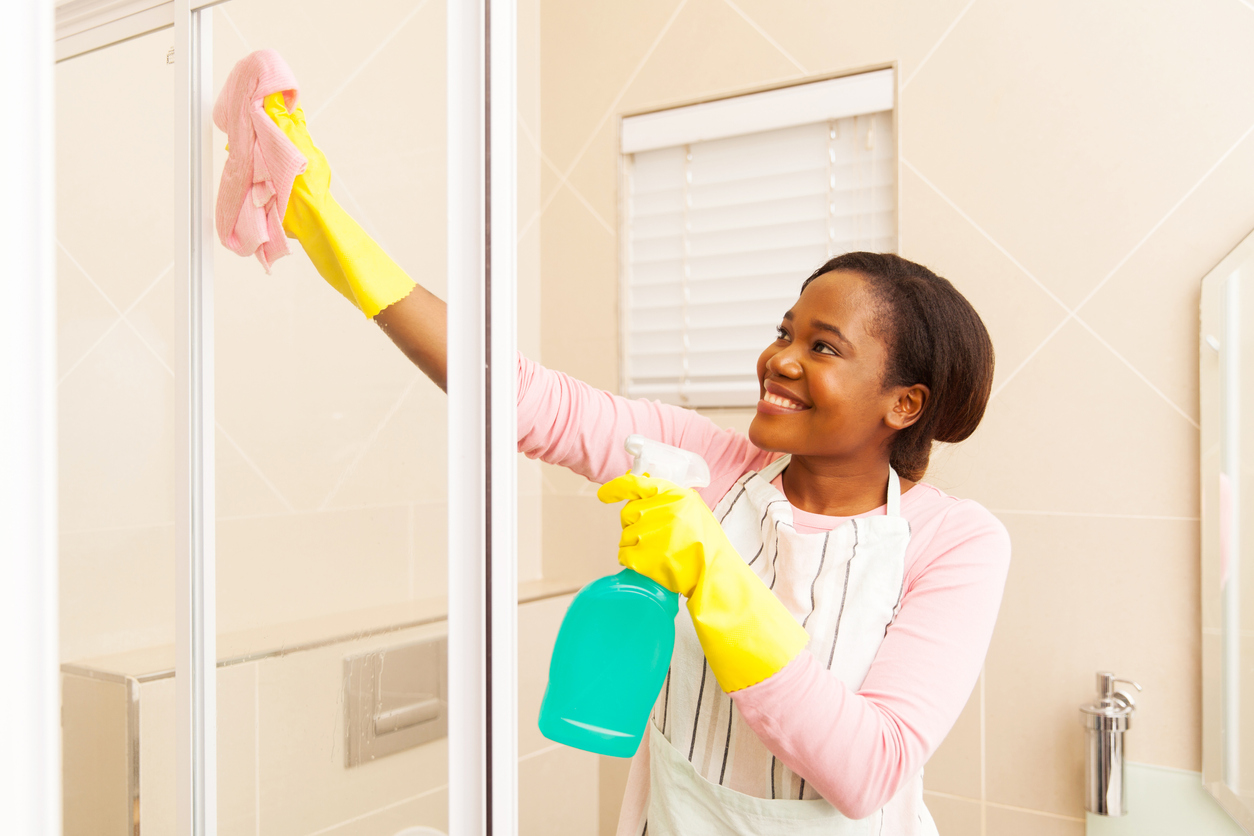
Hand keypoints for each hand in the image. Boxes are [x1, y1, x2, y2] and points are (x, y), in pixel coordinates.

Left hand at [598, 471, 809, 691]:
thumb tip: (638, 488)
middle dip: (635, 525)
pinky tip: (650, 564)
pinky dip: (632, 561)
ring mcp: (649, 534)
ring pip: (624, 536)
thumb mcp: (693, 510)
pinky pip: (624, 555)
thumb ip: (668, 499)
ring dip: (635, 545)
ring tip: (660, 553)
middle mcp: (660, 511)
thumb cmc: (705, 543)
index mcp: (674, 495)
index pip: (636, 484)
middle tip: (656, 538)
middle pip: (628, 514)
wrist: (714, 574)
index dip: (616, 487)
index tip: (603, 494)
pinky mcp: (643, 557)